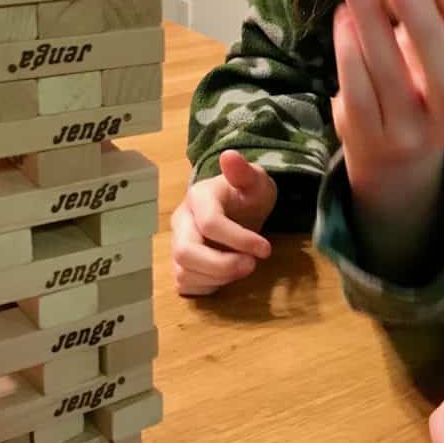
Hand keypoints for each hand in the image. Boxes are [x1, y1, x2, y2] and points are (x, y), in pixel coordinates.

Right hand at [171, 150, 276, 295]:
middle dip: (222, 265)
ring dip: (219, 277)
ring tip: (243, 267)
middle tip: (251, 265)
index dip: (239, 239)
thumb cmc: (247, 195)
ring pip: (185, 272)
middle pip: (186, 252)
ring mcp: (177, 244)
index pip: (210, 223)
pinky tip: (227, 276)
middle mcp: (181, 222)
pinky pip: (185, 285)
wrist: (239, 209)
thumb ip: (244, 171)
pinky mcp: (180, 265)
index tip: (266, 248)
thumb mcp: (255, 180)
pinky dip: (209, 286)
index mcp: (198, 198)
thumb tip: (229, 156)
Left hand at [331, 0, 443, 203]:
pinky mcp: (371, 138)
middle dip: (423, 17)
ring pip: (392, 77)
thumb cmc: (420, 85)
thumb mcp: (439, 55)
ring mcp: (413, 134)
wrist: (395, 155)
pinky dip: (348, 51)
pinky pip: (358, 92)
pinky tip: (343, 18)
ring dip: (371, 21)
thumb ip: (432, 15)